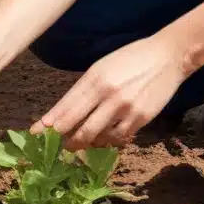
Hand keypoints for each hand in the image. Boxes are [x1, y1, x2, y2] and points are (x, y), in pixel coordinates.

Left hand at [29, 33, 186, 150]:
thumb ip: (86, 88)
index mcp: (94, 78)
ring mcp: (125, 108)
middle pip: (79, 126)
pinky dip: (109, 140)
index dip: (49, 123)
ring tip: (80, 144)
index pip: (66, 106)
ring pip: (98, 136)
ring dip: (86, 143)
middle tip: (59, 147)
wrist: (168, 56)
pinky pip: (119, 137)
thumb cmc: (131, 58)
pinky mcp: (141, 118)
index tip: (35, 133)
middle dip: (65, 140)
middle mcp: (107, 94)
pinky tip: (105, 139)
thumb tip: (68, 110)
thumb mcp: (103, 66)